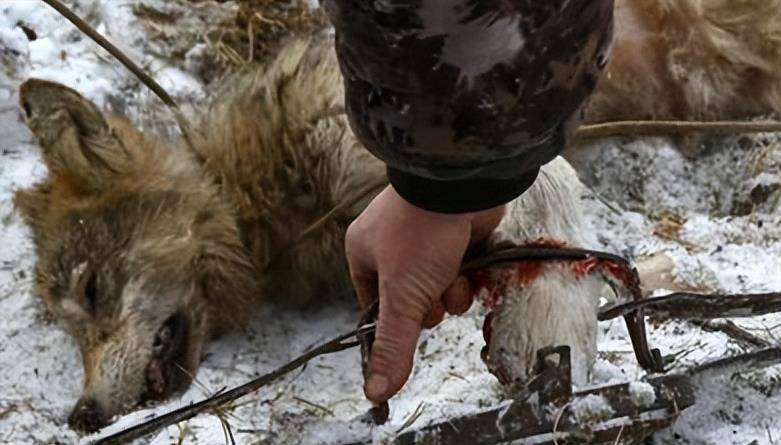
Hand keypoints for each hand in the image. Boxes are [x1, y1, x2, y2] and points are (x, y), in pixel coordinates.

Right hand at [345, 185, 503, 403]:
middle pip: (411, 301)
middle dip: (428, 304)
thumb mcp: (402, 297)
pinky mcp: (454, 234)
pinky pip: (459, 271)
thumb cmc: (420, 233)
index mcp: (363, 253)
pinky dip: (467, 274)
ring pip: (438, 289)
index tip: (409, 325)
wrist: (462, 186)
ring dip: (451, 292)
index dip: (394, 321)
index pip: (374, 306)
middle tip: (432, 292)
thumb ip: (392, 346)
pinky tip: (470, 264)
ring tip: (454, 275)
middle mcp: (391, 244)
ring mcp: (424, 238)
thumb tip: (376, 393)